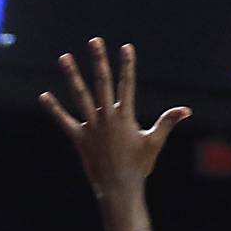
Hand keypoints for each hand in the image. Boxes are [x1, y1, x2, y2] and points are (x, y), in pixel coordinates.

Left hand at [41, 38, 190, 199]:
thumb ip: (167, 122)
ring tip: (64, 57)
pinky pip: (64, 121)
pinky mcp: (79, 139)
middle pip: (102, 83)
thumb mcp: (154, 142)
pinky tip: (44, 96)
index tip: (126, 47)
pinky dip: (54, 109)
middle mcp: (107, 118)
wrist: (119, 189)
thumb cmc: (139, 167)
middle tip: (94, 41)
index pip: (127, 85)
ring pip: (80, 96)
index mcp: (125, 117)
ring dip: (72, 76)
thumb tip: (186, 110)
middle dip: (99, 61)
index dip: (127, 65)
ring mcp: (91, 128)